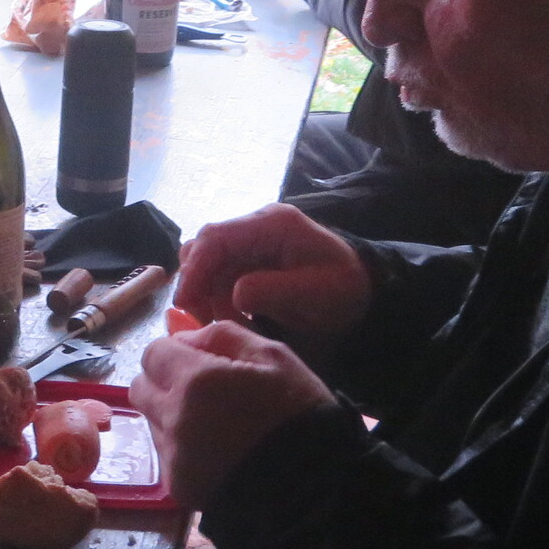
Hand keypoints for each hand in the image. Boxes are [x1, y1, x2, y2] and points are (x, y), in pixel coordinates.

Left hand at [133, 322, 335, 509]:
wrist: (314, 490)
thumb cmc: (299, 416)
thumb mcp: (274, 358)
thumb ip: (223, 336)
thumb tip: (185, 337)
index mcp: (196, 380)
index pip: (152, 353)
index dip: (174, 352)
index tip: (198, 361)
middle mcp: (174, 417)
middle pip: (140, 387)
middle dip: (163, 381)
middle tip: (199, 390)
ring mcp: (173, 456)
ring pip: (151, 421)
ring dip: (171, 415)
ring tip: (214, 425)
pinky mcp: (176, 486)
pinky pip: (166, 455)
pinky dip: (182, 449)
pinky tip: (216, 453)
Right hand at [173, 203, 370, 356]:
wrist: (362, 295)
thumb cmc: (344, 291)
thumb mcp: (317, 293)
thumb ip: (275, 290)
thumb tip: (236, 292)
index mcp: (271, 224)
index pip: (216, 236)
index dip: (195, 268)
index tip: (185, 302)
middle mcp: (254, 228)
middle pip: (203, 249)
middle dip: (198, 285)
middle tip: (204, 321)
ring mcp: (248, 244)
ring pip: (206, 266)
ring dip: (208, 296)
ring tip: (228, 324)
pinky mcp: (246, 262)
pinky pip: (218, 278)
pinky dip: (217, 301)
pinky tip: (234, 320)